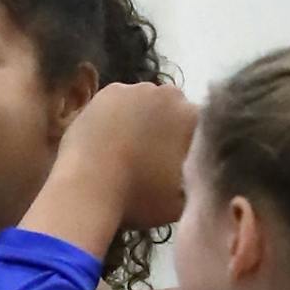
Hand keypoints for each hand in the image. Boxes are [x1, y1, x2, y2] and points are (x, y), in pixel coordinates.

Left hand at [58, 82, 198, 231]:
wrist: (89, 187)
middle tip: (147, 155)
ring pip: (146, 103)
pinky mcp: (111, 90)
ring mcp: (141, 89)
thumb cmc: (139, 200)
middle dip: (165, 128)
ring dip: (140, 118)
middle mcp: (175, 97)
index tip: (171, 162)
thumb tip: (199, 173)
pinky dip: (115, 114)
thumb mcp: (184, 200)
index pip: (199, 128)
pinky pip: (119, 100)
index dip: (185, 145)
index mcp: (197, 121)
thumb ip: (200, 179)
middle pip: (174, 110)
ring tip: (124, 147)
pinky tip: (107, 137)